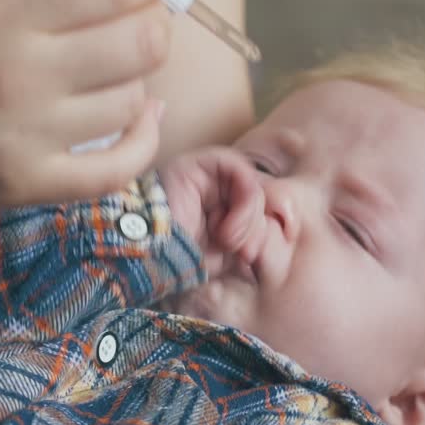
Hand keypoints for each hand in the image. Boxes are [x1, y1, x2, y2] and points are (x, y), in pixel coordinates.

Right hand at [0, 0, 178, 230]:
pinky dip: (143, 140)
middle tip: (133, 23)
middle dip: (153, 25)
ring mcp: (22, 136)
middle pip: (141, 43)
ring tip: (101, 74)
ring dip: (132, 82)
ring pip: (132, 101)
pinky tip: (141, 118)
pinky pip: (118, 168)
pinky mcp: (25, 186)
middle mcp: (14, 73)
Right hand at [160, 147, 265, 279]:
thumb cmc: (179, 261)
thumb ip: (251, 239)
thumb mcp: (225, 255)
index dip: (265, 228)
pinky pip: (238, 168)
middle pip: (258, 197)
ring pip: (252, 185)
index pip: (259, 208)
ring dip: (247, 220)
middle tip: (243, 254)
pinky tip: (226, 226)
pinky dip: (243, 199)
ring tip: (226, 242)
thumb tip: (277, 229)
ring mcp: (204, 174)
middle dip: (256, 229)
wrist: (147, 257)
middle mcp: (213, 189)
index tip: (254, 257)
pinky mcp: (197, 163)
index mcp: (219, 210)